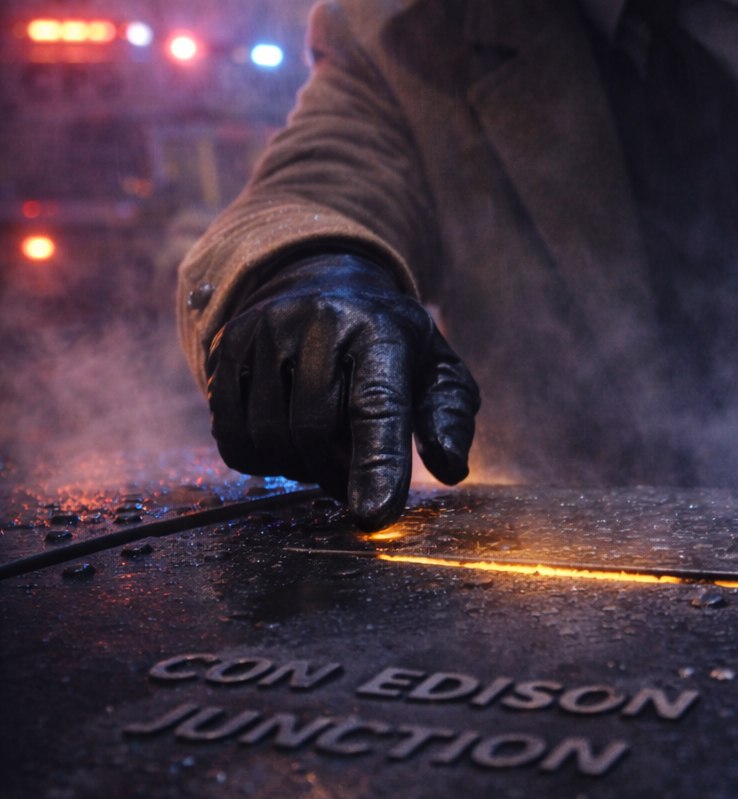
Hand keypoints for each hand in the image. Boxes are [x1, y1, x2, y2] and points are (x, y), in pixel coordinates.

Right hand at [206, 253, 479, 528]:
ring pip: (268, 437)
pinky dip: (260, 458)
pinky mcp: (225, 346)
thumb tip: (450, 468)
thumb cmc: (387, 342)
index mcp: (380, 329)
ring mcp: (263, 330)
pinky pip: (232, 435)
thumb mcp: (435, 368)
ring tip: (321, 455)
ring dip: (296, 468)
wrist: (324, 282)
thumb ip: (450, 416)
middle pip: (313, 431)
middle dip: (334, 475)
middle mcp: (316, 320)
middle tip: (351, 481)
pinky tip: (285, 442)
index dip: (376, 465)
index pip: (376, 406)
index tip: (373, 515)